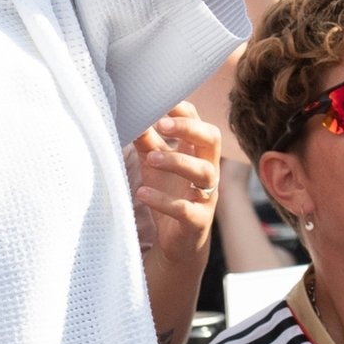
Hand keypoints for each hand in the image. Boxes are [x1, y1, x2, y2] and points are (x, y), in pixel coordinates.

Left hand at [133, 102, 221, 266]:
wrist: (178, 242)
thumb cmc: (170, 193)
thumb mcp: (155, 164)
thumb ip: (148, 141)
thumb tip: (132, 114)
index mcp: (200, 154)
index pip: (201, 124)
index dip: (186, 113)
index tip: (164, 101)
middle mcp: (208, 171)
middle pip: (212, 140)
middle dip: (189, 129)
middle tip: (161, 124)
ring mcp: (206, 197)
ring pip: (203, 173)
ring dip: (177, 162)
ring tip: (151, 159)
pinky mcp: (197, 221)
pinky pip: (185, 209)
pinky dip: (163, 200)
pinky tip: (143, 193)